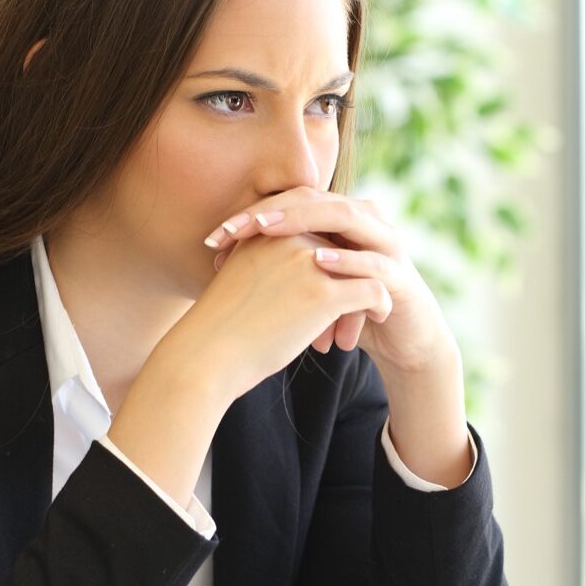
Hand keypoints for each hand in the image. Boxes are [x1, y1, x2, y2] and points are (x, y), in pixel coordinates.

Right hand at [166, 228, 394, 404]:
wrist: (204, 355)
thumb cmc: (220, 327)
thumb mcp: (245, 278)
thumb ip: (271, 264)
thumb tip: (301, 271)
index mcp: (270, 229)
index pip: (320, 232)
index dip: (333, 260)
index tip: (336, 286)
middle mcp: (290, 236)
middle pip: (343, 246)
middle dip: (350, 276)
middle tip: (350, 311)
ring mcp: (309, 262)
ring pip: (362, 266)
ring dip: (365, 291)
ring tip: (368, 315)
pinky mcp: (323, 294)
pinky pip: (372, 290)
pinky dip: (380, 304)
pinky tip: (378, 318)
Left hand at [202, 187, 457, 376]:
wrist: (400, 340)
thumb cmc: (346, 309)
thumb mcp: (306, 284)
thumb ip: (275, 263)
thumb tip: (219, 258)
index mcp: (338, 218)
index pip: (290, 202)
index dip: (252, 214)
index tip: (215, 236)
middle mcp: (363, 220)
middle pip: (314, 199)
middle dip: (272, 211)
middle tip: (235, 226)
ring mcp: (385, 243)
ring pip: (345, 216)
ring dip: (305, 221)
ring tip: (266, 229)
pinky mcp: (400, 275)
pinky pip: (373, 260)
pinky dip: (346, 260)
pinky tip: (318, 262)